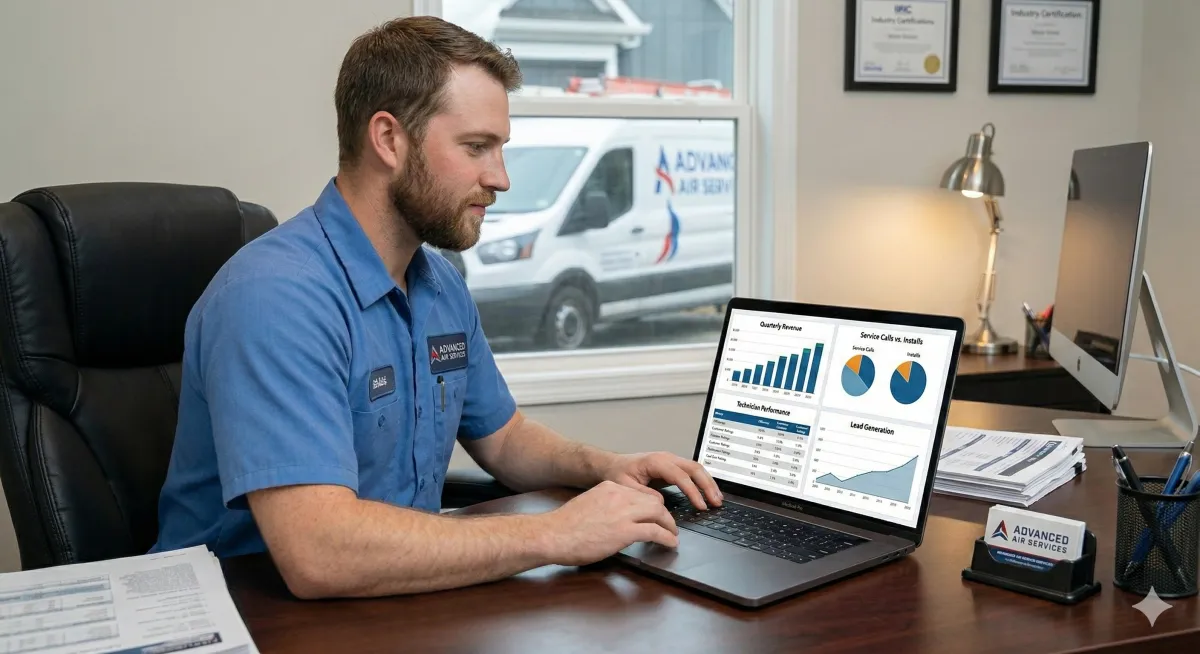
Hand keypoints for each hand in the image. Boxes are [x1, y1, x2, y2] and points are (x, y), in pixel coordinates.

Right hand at [541, 481, 678, 565]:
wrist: (553, 535)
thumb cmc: (564, 526)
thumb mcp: (588, 505)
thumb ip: (605, 506)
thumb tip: (616, 518)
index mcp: (609, 487)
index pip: (639, 493)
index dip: (651, 505)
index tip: (654, 514)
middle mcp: (619, 495)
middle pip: (654, 500)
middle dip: (664, 514)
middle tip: (668, 525)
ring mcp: (623, 513)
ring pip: (658, 513)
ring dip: (669, 525)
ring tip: (672, 534)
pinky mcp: (626, 531)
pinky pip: (655, 531)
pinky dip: (666, 538)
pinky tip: (670, 543)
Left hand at [603, 452, 722, 509]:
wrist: (612, 465)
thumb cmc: (617, 473)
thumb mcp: (626, 486)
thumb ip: (643, 494)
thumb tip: (660, 503)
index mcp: (655, 461)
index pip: (680, 476)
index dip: (692, 491)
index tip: (700, 505)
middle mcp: (666, 458)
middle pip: (694, 468)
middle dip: (707, 485)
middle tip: (716, 502)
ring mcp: (670, 461)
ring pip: (696, 468)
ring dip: (708, 483)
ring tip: (717, 499)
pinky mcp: (672, 467)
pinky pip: (691, 472)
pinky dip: (702, 482)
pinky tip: (708, 493)